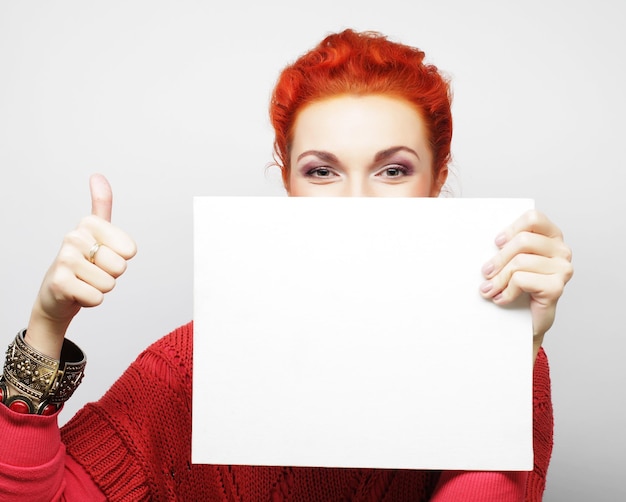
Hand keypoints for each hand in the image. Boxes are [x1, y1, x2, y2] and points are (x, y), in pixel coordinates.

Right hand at [25, 174, 136, 357]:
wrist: (57, 294)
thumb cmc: (83, 262)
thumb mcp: (96, 232)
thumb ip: (101, 205)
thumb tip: (98, 175)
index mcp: (88, 223)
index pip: (130, 250)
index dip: (121, 259)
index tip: (102, 255)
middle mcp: (73, 237)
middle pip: (120, 267)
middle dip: (111, 275)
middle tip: (92, 271)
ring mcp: (64, 259)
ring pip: (109, 283)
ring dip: (100, 288)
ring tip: (84, 281)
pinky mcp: (60, 283)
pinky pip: (97, 297)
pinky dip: (91, 300)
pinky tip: (77, 293)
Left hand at [479, 210, 572, 360]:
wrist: (527, 322)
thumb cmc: (519, 288)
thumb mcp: (512, 262)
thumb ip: (506, 247)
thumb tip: (479, 240)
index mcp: (552, 237)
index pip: (534, 218)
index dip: (512, 228)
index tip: (496, 243)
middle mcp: (562, 250)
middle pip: (523, 241)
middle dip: (499, 258)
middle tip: (486, 272)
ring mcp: (563, 269)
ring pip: (519, 262)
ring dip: (498, 279)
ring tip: (490, 289)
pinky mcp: (556, 287)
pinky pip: (521, 280)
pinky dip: (506, 291)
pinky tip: (502, 298)